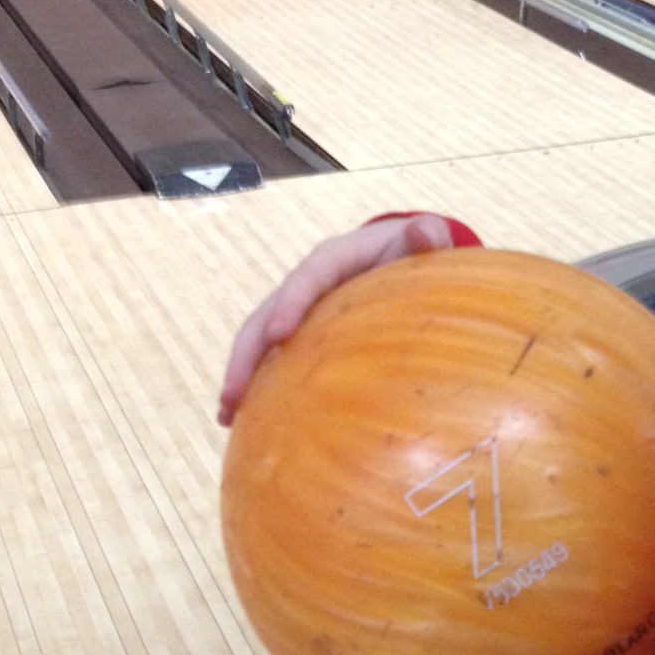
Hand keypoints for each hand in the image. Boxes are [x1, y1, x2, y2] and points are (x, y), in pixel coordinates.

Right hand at [218, 211, 456, 424]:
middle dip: (247, 354)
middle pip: (266, 315)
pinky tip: (245, 421)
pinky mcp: (302, 336)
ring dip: (241, 376)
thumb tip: (424, 232)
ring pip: (259, 342)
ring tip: (227, 415)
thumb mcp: (424, 239)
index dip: (291, 304)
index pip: (307, 278)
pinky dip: (259, 387)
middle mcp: (305, 284)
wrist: (404, 256)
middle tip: (233, 394)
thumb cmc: (415, 249)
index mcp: (332, 259)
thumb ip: (427, 235)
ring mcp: (299, 312)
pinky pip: (274, 360)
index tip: (280, 336)